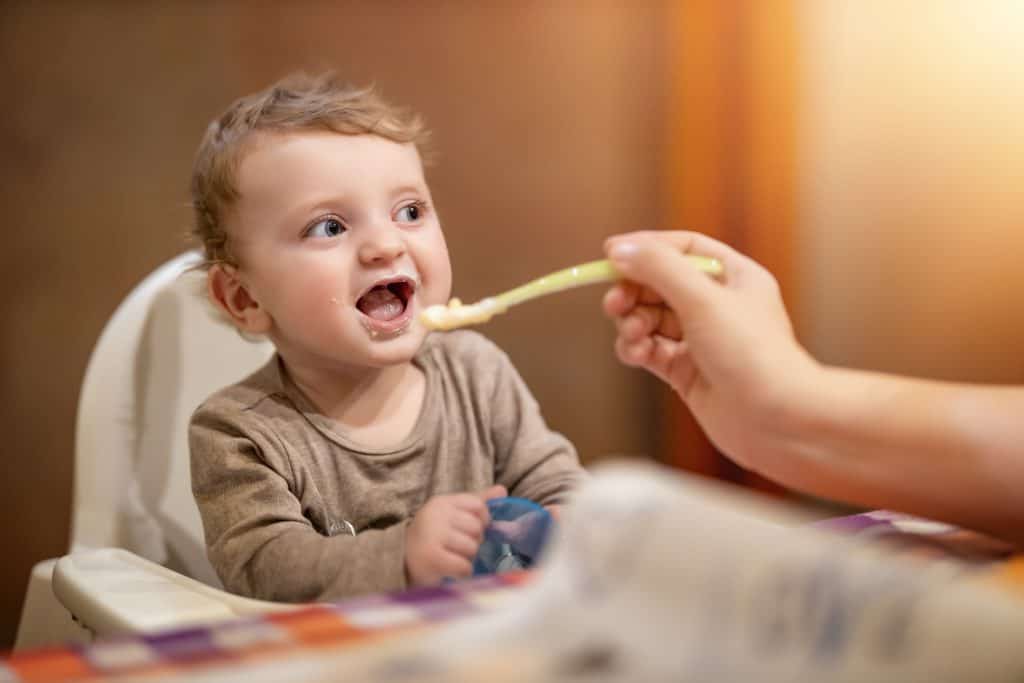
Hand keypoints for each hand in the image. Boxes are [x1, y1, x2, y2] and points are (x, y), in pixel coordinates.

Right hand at [405, 484, 506, 585]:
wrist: (402, 561)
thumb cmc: (433, 537)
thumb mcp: (452, 515)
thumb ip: (476, 502)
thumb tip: (502, 490)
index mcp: (442, 502)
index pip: (478, 506)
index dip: (482, 521)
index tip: (471, 530)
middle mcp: (436, 515)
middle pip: (477, 528)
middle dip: (474, 541)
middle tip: (459, 547)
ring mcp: (433, 536)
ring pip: (472, 548)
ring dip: (468, 558)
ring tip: (453, 558)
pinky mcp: (432, 558)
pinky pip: (464, 566)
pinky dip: (462, 572)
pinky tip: (451, 570)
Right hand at [602, 231, 819, 467]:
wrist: (777, 421)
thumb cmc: (754, 355)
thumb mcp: (703, 299)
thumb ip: (658, 268)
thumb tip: (618, 249)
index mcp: (733, 277)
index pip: (683, 248)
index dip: (646, 248)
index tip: (610, 254)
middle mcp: (718, 306)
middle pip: (660, 284)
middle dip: (633, 291)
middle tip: (614, 304)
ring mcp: (702, 340)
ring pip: (651, 318)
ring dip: (633, 323)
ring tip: (633, 334)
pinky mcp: (688, 373)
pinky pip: (651, 350)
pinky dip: (637, 349)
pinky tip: (637, 354)